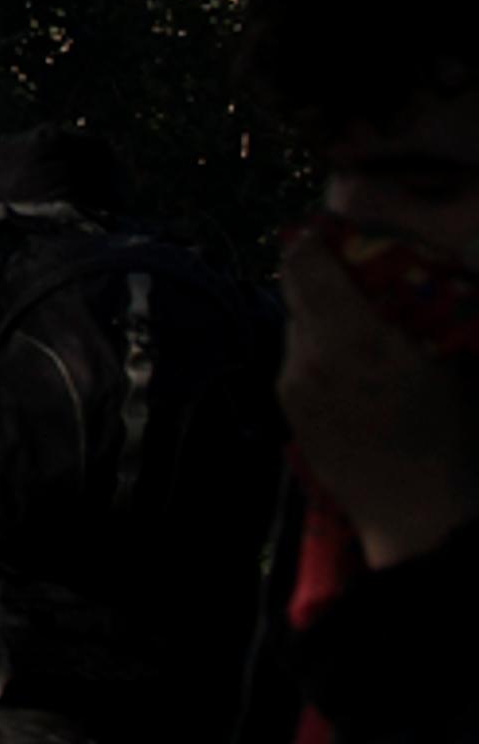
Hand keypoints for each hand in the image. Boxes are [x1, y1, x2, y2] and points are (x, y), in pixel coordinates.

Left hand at [280, 226, 478, 568]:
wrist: (417, 513)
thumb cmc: (451, 439)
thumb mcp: (455, 367)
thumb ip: (429, 317)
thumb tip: (421, 278)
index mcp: (358, 338)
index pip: (309, 263)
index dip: (316, 239)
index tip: (332, 230)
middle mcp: (314, 354)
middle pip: (295, 287)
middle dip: (319, 273)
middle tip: (348, 269)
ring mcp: (294, 381)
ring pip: (297, 323)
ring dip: (321, 315)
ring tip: (359, 326)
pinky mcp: (287, 405)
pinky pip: (297, 357)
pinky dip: (318, 349)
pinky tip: (351, 366)